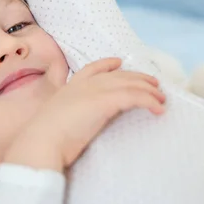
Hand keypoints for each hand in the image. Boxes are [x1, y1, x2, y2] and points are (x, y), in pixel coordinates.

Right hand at [4, 58, 165, 170]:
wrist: (42, 140)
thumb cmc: (45, 137)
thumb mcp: (56, 119)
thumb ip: (69, 115)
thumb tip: (78, 122)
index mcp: (70, 87)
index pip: (92, 68)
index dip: (107, 64)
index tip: (119, 62)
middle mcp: (84, 84)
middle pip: (118, 75)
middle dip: (138, 77)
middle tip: (154, 83)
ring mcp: (95, 91)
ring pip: (130, 84)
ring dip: (149, 90)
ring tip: (161, 98)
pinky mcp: (106, 101)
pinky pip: (135, 97)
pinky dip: (150, 101)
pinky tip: (159, 109)